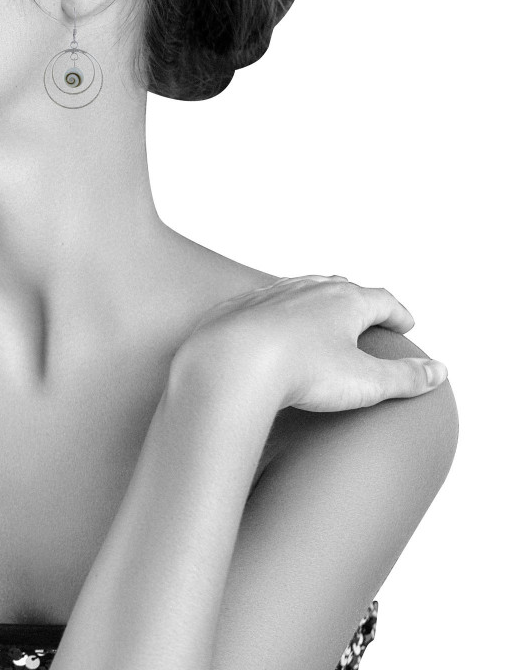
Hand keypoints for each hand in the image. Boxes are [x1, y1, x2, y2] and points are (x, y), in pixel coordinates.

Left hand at [170, 274, 448, 412]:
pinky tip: (273, 322)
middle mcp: (308, 289)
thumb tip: (437, 371)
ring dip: (316, 299)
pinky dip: (276, 311)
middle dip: (358, 300)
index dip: (397, 313)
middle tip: (368, 312)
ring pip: (301, 289)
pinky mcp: (239, 308)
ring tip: (324, 313)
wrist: (231, 362)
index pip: (382, 300)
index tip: (405, 324)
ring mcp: (271, 295)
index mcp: (345, 301)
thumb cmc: (300, 372)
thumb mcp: (365, 382)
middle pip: (341, 287)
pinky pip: (263, 303)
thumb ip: (404, 378)